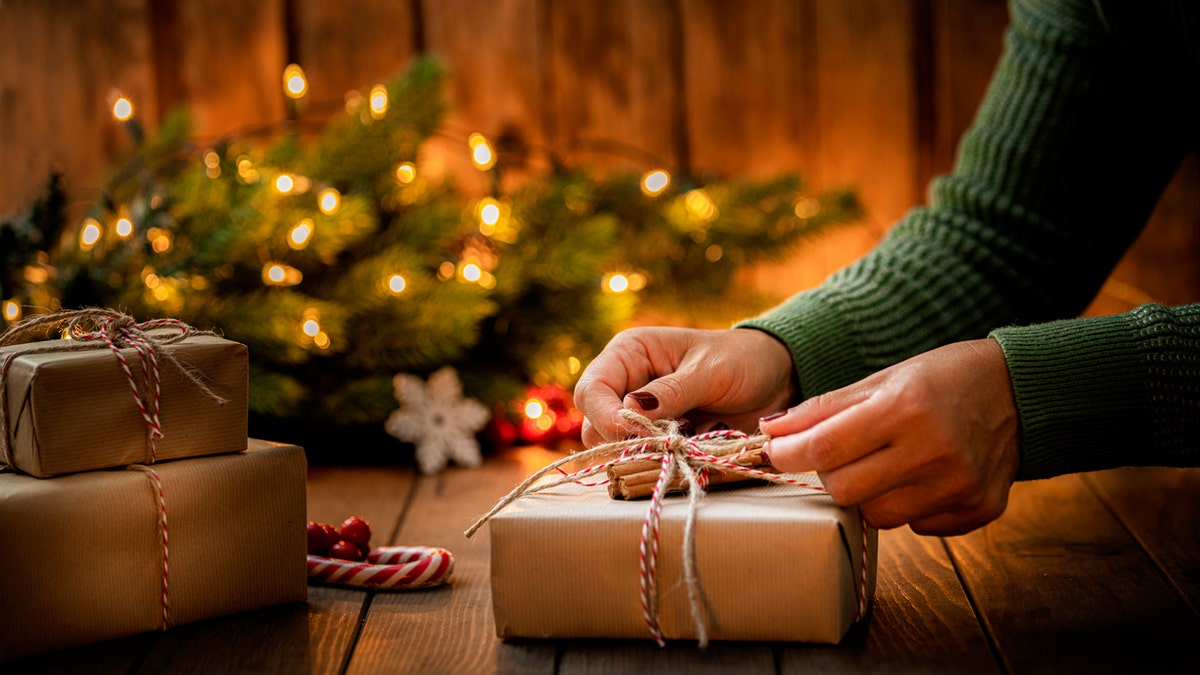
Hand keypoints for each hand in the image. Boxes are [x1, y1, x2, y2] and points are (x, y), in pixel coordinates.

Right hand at [574, 327, 795, 445]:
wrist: (776, 378)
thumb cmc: (742, 360)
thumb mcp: (709, 371)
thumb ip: (671, 392)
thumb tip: (629, 410)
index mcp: (629, 354)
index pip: (592, 390)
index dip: (605, 416)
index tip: (636, 435)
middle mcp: (627, 384)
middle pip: (594, 424)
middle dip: (623, 440)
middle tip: (665, 443)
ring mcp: (642, 415)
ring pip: (615, 447)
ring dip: (643, 454)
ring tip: (681, 445)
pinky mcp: (660, 439)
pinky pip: (643, 460)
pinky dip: (661, 464)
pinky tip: (688, 453)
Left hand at [759, 338, 1019, 535]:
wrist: (1020, 391)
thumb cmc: (942, 379)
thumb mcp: (883, 379)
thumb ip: (826, 408)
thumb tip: (772, 431)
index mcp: (906, 408)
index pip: (826, 447)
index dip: (790, 453)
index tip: (775, 451)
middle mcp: (934, 450)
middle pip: (846, 491)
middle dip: (830, 475)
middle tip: (839, 456)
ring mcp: (960, 485)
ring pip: (878, 516)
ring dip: (869, 494)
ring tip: (886, 464)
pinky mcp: (979, 508)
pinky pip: (917, 526)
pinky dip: (909, 506)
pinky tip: (922, 477)